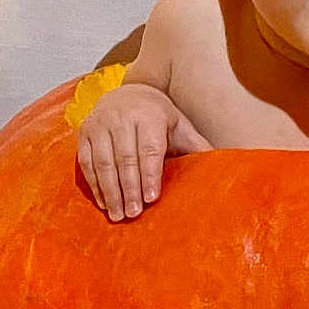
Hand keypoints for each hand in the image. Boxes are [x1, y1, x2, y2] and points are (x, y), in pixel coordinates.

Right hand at [77, 85, 211, 220]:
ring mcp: (99, 123)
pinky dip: (94, 185)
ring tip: (118, 215)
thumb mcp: (180, 126)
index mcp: (149, 115)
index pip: (148, 149)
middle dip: (129, 189)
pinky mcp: (84, 131)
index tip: (151, 199)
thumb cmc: (160, 117)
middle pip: (125, 158)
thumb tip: (224, 169)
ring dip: (110, 192)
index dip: (150, 175)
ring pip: (103, 162)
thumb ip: (197, 146)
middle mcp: (121, 116)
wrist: (129, 92)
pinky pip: (86, 162)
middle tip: (134, 214)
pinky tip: (104, 203)